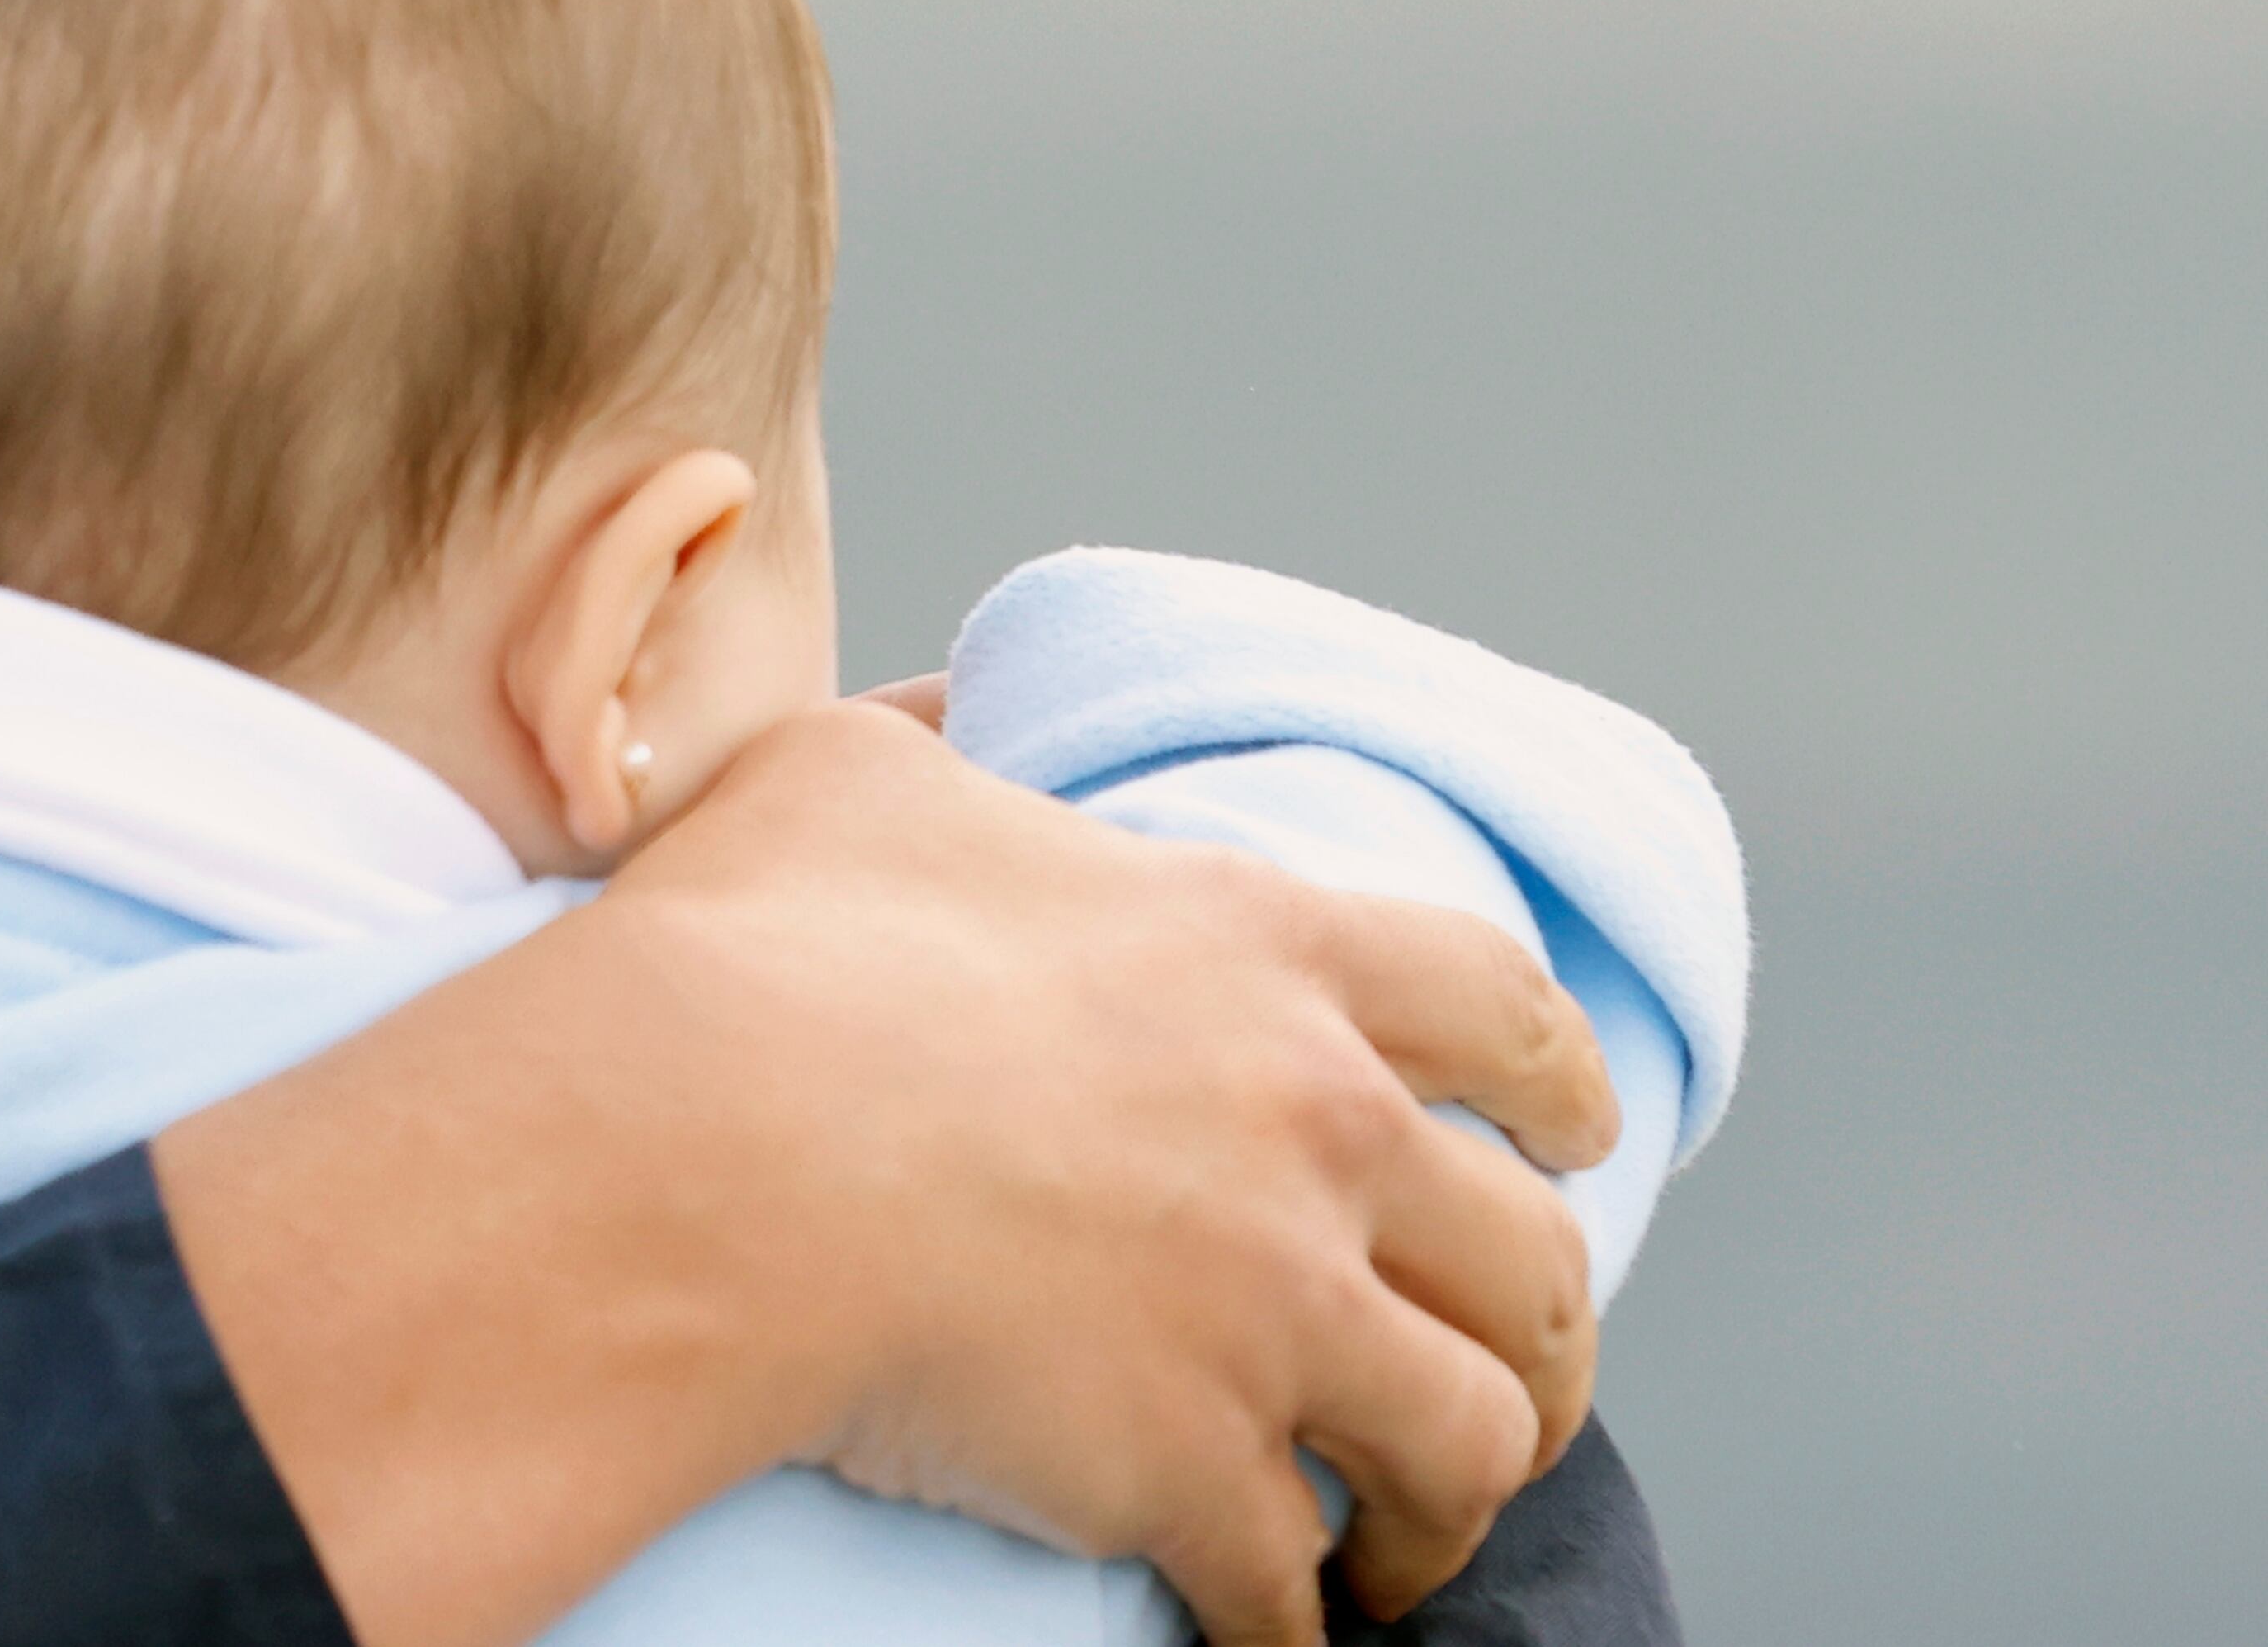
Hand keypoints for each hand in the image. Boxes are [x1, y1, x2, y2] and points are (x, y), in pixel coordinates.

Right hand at [160, 699, 1612, 1646]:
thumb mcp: (848, 775)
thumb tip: (951, 720)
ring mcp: (1272, 1308)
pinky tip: (1258, 1623)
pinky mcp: (1191, 1464)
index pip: (1498, 1009)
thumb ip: (938, 743)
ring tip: (1394, 1546)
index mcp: (1256, 949)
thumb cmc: (756, 948)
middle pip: (1529, 1257)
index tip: (1577, 1132)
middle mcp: (1312, 1127)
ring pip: (1473, 1440)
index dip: (1559, 1079)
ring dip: (1447, 1504)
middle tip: (1503, 1374)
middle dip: (1541, 1335)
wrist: (699, 1144)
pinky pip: (1293, 1584)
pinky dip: (1289, 1617)